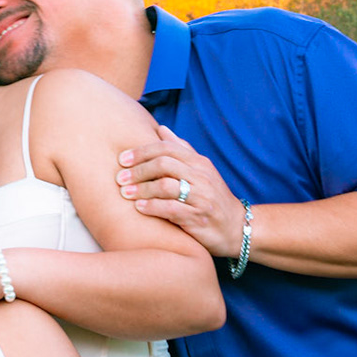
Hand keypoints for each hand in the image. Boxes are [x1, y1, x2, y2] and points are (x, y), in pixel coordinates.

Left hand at [117, 126, 244, 258]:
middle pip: (164, 164)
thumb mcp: (201, 171)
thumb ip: (181, 150)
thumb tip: (161, 128)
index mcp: (199, 162)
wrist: (236, 227)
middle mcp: (201, 177)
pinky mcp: (198, 217)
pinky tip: (139, 208)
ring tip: (125, 193)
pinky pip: (171, 209)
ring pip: (165, 186)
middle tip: (120, 178)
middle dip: (138, 170)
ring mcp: (201, 197)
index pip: (167, 148)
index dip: (142, 152)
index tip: (122, 159)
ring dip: (141, 189)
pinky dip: (152, 207)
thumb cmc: (212, 197)